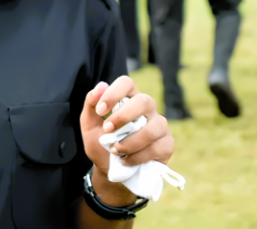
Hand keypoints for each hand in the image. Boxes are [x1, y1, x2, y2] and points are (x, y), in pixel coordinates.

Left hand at [80, 76, 173, 204]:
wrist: (111, 172)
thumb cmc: (101, 145)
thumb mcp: (89, 126)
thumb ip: (91, 105)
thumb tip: (100, 86)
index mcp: (128, 99)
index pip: (126, 83)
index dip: (114, 93)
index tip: (100, 111)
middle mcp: (147, 109)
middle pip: (144, 101)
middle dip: (123, 116)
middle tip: (108, 130)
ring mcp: (160, 125)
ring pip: (152, 128)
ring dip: (130, 141)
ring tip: (115, 150)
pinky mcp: (167, 144)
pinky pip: (157, 147)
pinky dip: (138, 156)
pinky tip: (126, 160)